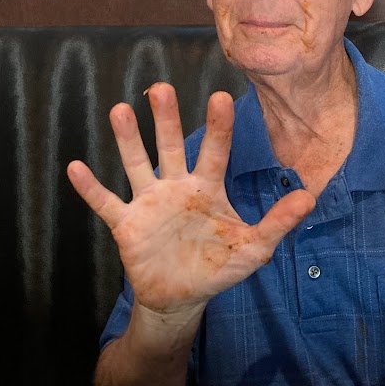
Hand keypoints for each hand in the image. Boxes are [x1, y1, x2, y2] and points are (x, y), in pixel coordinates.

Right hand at [67, 84, 314, 311]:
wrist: (182, 296)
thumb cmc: (218, 267)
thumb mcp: (253, 248)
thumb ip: (277, 222)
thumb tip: (309, 197)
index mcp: (207, 187)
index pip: (214, 151)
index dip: (218, 127)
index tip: (220, 96)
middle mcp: (176, 186)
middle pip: (169, 146)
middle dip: (165, 119)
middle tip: (160, 88)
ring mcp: (149, 202)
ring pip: (137, 164)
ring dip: (127, 140)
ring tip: (119, 111)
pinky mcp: (127, 224)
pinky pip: (106, 202)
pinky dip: (91, 188)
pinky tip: (75, 168)